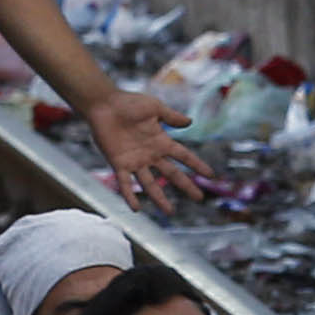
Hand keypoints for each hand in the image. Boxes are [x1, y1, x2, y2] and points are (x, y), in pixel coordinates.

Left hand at [83, 88, 210, 210]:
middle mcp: (150, 154)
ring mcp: (135, 161)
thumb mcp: (155, 108)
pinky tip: (136, 208)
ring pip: (150, 184)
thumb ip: (171, 116)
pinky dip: (129, 195)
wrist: (104, 104)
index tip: (210, 175)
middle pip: (172, 173)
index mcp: (161, 141)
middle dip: (186, 186)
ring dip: (160, 198)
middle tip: (199, 198)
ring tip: (169, 212)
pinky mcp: (118, 164)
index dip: (197, 165)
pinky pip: (125, 183)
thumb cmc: (129, 103)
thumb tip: (190, 122)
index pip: (183, 156)